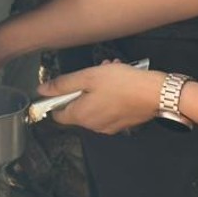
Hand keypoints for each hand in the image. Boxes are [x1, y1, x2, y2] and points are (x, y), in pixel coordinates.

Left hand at [37, 62, 163, 134]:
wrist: (155, 94)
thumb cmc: (122, 84)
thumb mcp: (88, 77)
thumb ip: (63, 84)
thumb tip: (42, 90)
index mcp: (81, 116)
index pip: (57, 114)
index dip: (58, 99)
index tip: (66, 85)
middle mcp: (93, 126)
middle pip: (78, 107)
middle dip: (83, 88)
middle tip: (94, 71)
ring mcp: (108, 126)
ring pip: (95, 105)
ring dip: (98, 88)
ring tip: (110, 70)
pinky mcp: (122, 123)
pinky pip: (109, 109)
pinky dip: (110, 96)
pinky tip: (120, 81)